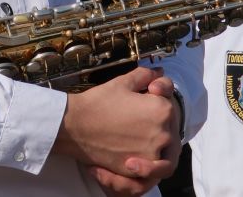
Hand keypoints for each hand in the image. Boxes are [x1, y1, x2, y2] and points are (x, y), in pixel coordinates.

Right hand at [54, 67, 179, 193]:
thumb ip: (146, 75)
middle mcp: (163, 134)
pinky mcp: (138, 169)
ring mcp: (151, 154)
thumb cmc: (97, 103)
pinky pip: (151, 170)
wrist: (73, 126)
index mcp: (162, 110)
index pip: (169, 103)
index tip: (144, 94)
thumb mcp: (123, 82)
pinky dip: (147, 164)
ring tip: (141, 136)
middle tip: (138, 113)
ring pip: (165, 150)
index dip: (157, 97)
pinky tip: (133, 154)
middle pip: (169, 126)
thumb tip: (159, 73)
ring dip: (158, 143)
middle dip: (157, 118)